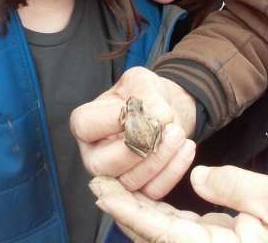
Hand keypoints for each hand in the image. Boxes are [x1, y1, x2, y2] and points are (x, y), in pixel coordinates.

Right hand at [70, 66, 195, 197]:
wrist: (163, 111)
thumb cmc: (144, 93)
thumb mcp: (141, 81)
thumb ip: (147, 95)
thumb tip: (160, 116)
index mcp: (85, 122)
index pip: (87, 127)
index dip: (113, 121)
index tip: (142, 110)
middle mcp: (93, 153)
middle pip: (104, 164)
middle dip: (139, 147)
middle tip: (166, 127)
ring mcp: (113, 176)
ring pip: (130, 181)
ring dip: (159, 159)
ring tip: (179, 134)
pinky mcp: (137, 189)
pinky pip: (152, 190)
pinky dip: (173, 171)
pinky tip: (186, 148)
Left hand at [89, 166, 267, 242]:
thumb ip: (239, 189)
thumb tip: (199, 179)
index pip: (162, 233)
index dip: (130, 213)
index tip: (103, 194)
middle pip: (152, 235)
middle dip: (123, 209)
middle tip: (97, 183)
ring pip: (160, 231)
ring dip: (135, 208)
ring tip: (112, 186)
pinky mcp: (210, 240)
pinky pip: (175, 227)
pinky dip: (156, 210)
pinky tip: (145, 194)